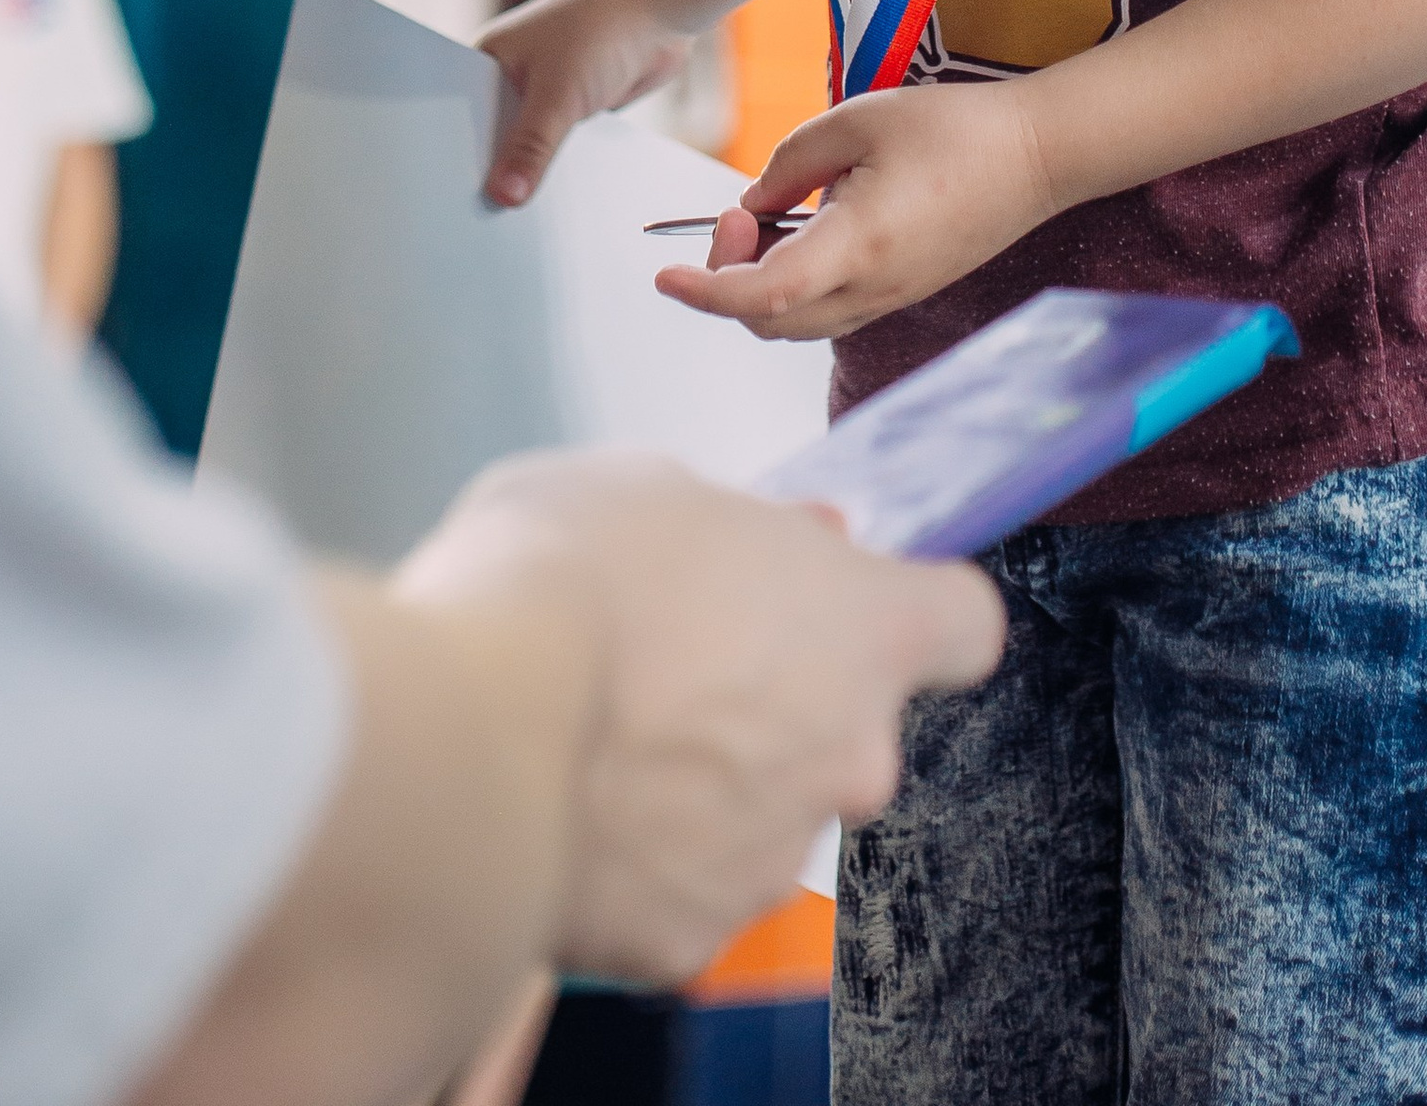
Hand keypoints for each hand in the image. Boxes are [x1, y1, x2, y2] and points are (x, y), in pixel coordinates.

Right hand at [394, 452, 1002, 981]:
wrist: (464, 735)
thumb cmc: (560, 581)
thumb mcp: (651, 487)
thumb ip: (740, 526)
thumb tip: (781, 543)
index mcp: (863, 628)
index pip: (962, 624)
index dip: (913, 610)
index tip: (853, 605)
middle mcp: (850, 756)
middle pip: (848, 726)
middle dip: (779, 702)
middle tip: (673, 666)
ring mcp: (774, 858)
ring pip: (762, 813)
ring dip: (705, 785)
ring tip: (599, 739)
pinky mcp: (689, 940)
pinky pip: (679, 892)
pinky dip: (637, 862)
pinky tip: (567, 811)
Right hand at [477, 0, 688, 206]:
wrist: (660, 8)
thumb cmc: (602, 29)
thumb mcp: (559, 94)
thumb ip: (530, 147)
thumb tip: (503, 197)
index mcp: (488, 60)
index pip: (461, 120)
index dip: (458, 160)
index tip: (456, 205)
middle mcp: (510, 77)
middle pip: (493, 139)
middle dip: (497, 172)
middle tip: (488, 223)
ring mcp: (543, 92)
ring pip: (529, 147)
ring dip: (533, 172)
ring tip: (521, 221)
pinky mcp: (573, 106)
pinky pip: (559, 147)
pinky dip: (561, 166)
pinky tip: (558, 199)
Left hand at [654, 79, 1055, 340]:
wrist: (1035, 157)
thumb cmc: (952, 129)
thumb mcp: (856, 120)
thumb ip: (789, 163)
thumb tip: (750, 206)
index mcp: (858, 244)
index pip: (761, 296)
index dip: (704, 291)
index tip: (664, 276)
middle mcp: (872, 289)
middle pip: (768, 322)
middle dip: (727, 276)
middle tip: (738, 212)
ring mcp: (889, 299)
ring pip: (795, 324)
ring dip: (758, 284)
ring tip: (767, 218)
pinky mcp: (900, 294)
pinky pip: (826, 312)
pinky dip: (790, 285)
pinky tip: (800, 230)